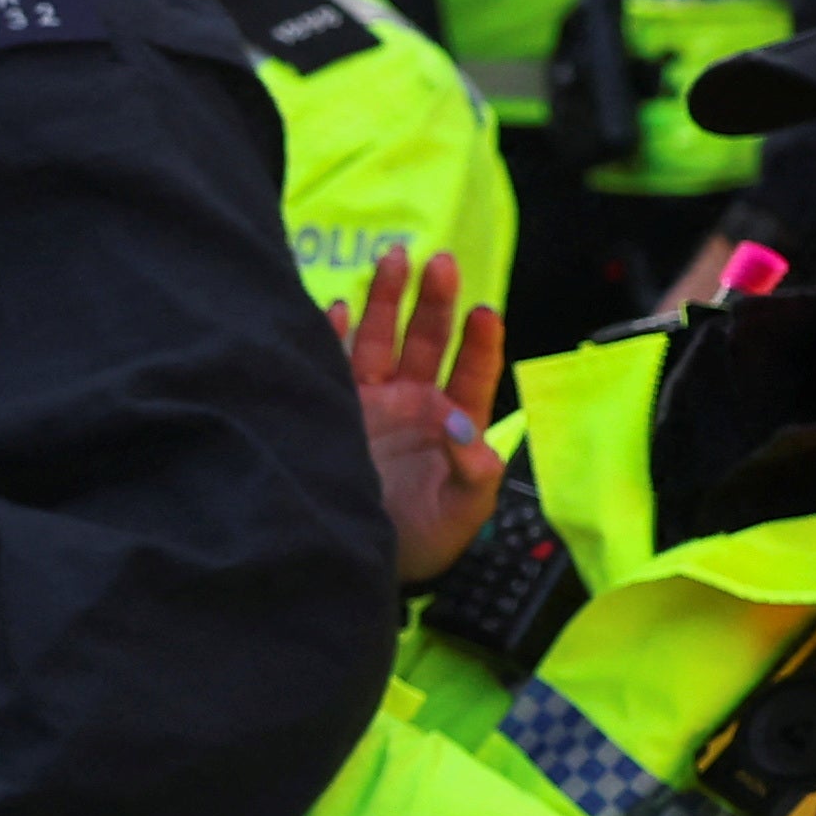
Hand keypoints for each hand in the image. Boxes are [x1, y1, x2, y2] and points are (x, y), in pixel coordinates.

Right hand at [346, 248, 508, 586]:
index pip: (474, 371)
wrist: (366, 558)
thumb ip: (472, 469)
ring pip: (382, 340)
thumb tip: (461, 421)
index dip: (480, 341)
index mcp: (455, 420)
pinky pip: (334, 363)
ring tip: (393, 257)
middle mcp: (415, 402)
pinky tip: (334, 307)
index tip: (484, 312)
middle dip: (433, 300)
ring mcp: (374, 403)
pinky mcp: (335, 409)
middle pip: (427, 340)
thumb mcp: (463, 512)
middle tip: (439, 262)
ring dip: (386, 299)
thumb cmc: (426, 539)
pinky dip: (332, 335)